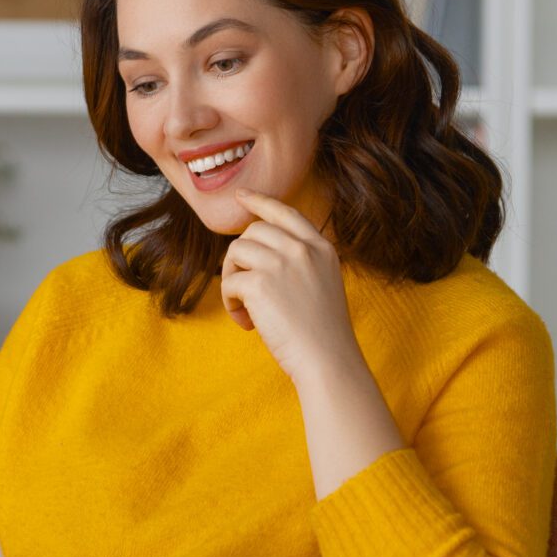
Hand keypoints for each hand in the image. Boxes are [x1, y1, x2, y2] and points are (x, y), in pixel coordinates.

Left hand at [217, 191, 357, 378]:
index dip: (260, 201)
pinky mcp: (260, 284)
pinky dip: (230, 304)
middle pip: (253, 232)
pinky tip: (246, 324)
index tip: (241, 197)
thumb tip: (257, 252)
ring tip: (244, 308)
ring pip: (236, 252)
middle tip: (244, 291)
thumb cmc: (323, 332)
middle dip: (240, 258)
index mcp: (321, 247)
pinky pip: (229, 283)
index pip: (285, 212)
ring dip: (231, 280)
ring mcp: (281, 263)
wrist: (327, 359)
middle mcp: (301, 248)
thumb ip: (300, 262)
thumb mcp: (322, 283)